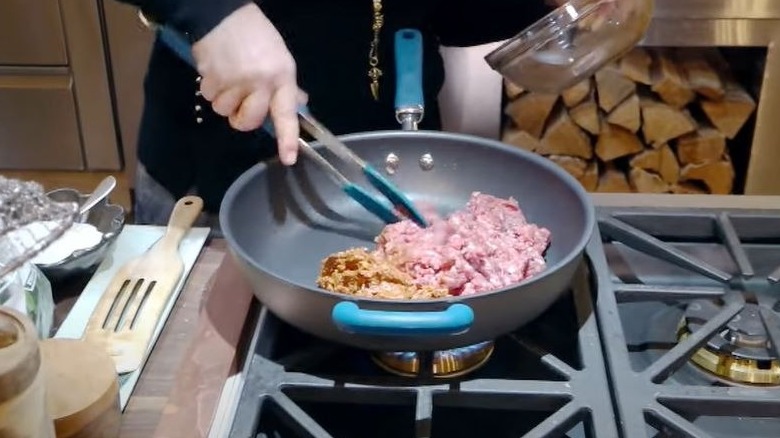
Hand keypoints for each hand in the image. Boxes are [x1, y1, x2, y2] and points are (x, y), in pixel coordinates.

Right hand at [193, 3, 303, 164]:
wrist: (223, 15)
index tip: (289, 158)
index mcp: (281, 77)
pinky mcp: (212, 79)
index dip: (288, 138)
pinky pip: (210, 98)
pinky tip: (216, 71)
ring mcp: (235, 82)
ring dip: (225, 99)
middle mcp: (260, 82)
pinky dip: (211, 89)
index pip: (286, 113)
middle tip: (241, 102)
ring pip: (225, 111)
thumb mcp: (279, 57)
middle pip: (249, 121)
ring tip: (228, 76)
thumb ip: (286, 85)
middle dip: (242, 118)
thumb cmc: (256, 36)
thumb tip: (299, 104)